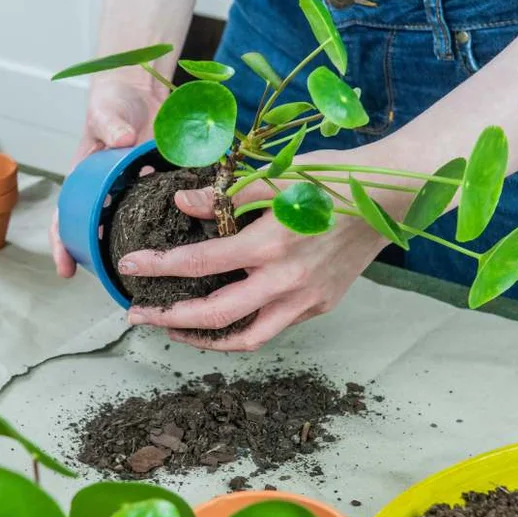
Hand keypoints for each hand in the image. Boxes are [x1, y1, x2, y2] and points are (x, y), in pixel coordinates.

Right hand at [52, 75, 165, 277]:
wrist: (142, 89)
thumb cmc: (111, 103)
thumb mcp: (105, 113)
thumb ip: (111, 125)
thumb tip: (123, 139)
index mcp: (85, 182)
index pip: (66, 219)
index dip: (62, 245)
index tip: (65, 269)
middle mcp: (109, 194)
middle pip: (101, 233)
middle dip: (104, 258)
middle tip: (114, 280)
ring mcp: (136, 192)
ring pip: (136, 227)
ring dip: (142, 245)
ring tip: (153, 270)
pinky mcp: (161, 185)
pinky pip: (168, 207)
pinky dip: (176, 220)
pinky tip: (188, 235)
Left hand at [117, 169, 389, 350]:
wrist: (388, 199)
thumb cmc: (332, 180)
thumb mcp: (276, 177)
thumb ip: (225, 196)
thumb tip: (182, 203)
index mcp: (270, 244)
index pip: (200, 262)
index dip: (159, 267)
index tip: (128, 268)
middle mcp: (286, 280)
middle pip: (215, 316)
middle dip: (169, 319)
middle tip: (138, 314)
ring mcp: (305, 300)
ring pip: (245, 337)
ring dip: (203, 338)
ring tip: (174, 328)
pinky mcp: (319, 306)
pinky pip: (271, 328)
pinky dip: (240, 328)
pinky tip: (219, 318)